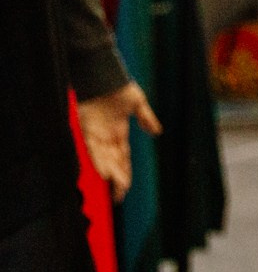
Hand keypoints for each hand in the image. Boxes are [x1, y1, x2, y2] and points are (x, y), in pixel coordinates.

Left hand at [77, 81, 159, 201]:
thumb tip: (157, 132)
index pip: (123, 158)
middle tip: (119, 197)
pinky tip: (103, 172)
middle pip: (113, 163)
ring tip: (114, 189)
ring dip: (110, 174)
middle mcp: (106, 137)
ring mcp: (96, 133)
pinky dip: (98, 160)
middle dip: (117, 180)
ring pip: (103, 159)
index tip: (125, 188)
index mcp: (119, 133)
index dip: (124, 173)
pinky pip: (92, 148)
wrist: (104, 74)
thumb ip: (146, 119)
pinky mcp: (87, 128)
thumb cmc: (120, 86)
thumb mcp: (138, 104)